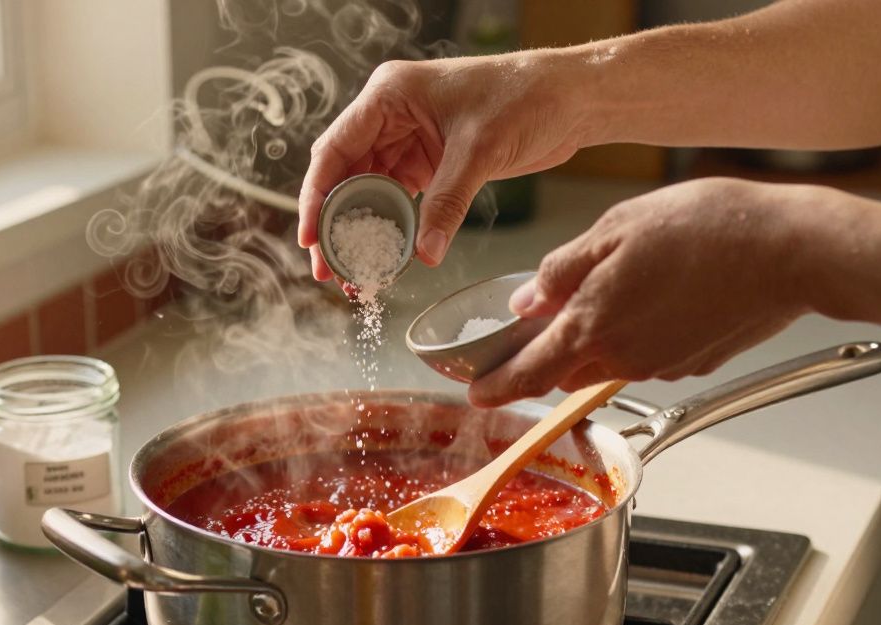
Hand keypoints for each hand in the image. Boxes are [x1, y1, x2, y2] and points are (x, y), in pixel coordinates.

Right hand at [298, 51, 589, 279]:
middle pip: (344, 175)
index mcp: (388, 96)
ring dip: (360, 231)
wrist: (571, 98)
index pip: (335, 150)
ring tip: (353, 273)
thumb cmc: (525, 97)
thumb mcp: (479, 151)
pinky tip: (385, 257)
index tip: (310, 238)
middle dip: (334, 224)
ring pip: (368, 192)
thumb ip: (447, 202)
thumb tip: (422, 254)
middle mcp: (390, 115)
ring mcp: (408, 139)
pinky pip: (398, 199)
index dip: (316, 196)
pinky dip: (391, 228)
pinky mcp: (430, 161)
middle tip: (329, 269)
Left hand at [469, 178, 814, 406]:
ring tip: (617, 287)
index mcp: (593, 326)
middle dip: (548, 353)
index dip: (497, 387)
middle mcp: (623, 358)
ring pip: (606, 362)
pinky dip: (638, 333)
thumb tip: (527, 300)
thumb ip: (563, 270)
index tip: (476, 394)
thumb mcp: (615, 228)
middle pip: (565, 370)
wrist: (791, 250)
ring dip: (596, 339)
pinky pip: (647, 355)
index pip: (528, 374)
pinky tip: (660, 293)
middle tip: (545, 318)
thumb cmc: (708, 228)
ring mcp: (661, 366)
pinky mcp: (693, 363)